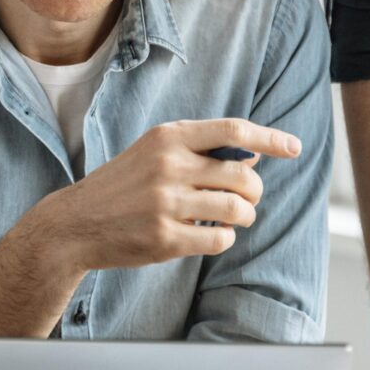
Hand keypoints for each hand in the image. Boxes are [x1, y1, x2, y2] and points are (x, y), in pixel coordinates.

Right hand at [33, 118, 300, 270]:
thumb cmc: (122, 186)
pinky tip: (211, 235)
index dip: (270, 138)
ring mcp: (166, 203)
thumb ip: (200, 149)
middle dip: (255, 191)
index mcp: (167, 137)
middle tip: (247, 199)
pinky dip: (224, 238)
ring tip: (233, 218)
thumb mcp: (154, 152)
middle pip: (244, 175)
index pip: (233, 131)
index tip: (294, 147)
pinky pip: (220, 239)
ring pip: (237, 209)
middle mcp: (168, 166)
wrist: (75, 224)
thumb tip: (255, 152)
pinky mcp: (165, 238)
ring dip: (244, 217)